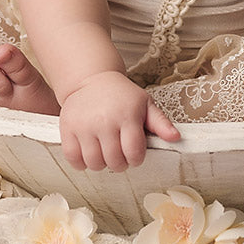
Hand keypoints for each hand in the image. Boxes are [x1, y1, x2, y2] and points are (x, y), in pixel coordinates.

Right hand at [58, 71, 179, 171]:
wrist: (91, 79)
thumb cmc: (122, 95)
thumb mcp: (145, 104)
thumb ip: (160, 123)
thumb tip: (176, 137)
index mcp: (127, 115)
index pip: (134, 153)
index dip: (136, 158)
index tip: (134, 152)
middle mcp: (105, 121)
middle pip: (114, 162)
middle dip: (120, 163)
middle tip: (119, 152)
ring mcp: (84, 126)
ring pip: (94, 163)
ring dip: (101, 163)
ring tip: (104, 151)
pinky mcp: (67, 129)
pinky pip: (73, 160)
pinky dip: (81, 162)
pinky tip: (89, 151)